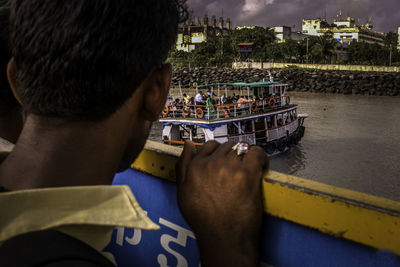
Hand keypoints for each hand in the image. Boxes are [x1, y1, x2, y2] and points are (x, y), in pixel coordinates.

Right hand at [176, 141, 268, 266]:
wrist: (223, 238)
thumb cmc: (204, 220)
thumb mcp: (182, 193)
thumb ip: (182, 166)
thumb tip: (189, 144)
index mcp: (194, 167)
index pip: (209, 146)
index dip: (218, 152)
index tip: (225, 160)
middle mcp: (210, 163)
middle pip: (226, 146)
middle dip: (232, 154)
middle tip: (238, 167)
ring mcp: (229, 167)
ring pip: (241, 148)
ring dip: (245, 155)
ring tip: (250, 167)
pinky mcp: (247, 174)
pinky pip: (256, 153)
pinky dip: (260, 156)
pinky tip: (261, 165)